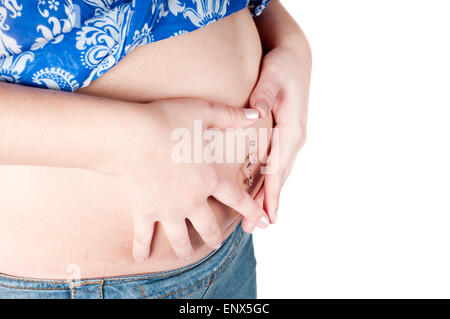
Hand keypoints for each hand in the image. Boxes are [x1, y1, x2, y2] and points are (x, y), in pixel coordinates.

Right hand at [98, 99, 269, 261]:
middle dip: (214, 238)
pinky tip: (140, 259)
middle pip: (208, 227)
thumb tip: (254, 114)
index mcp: (209, 179)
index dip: (252, 210)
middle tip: (215, 243)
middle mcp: (192, 200)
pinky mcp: (144, 212)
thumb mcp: (203, 112)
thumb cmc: (167, 121)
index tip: (263, 223)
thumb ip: (230, 116)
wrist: (131, 137)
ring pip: (180, 238)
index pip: (236, 198)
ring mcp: (168, 210)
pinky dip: (141, 248)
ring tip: (187, 253)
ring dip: (185, 248)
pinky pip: (143, 236)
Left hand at [243, 44, 311, 230]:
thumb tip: (260, 112)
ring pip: (279, 173)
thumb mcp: (273, 76)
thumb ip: (265, 96)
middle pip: (279, 177)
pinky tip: (261, 192)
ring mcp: (291, 138)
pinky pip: (277, 164)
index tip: (266, 216)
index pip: (278, 168)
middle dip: (267, 203)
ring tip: (258, 219)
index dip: (270, 193)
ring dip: (268, 196)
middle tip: (254, 228)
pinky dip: (270, 181)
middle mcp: (294, 138)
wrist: (295, 57)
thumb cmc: (282, 66)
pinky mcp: (286, 136)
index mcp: (291, 129)